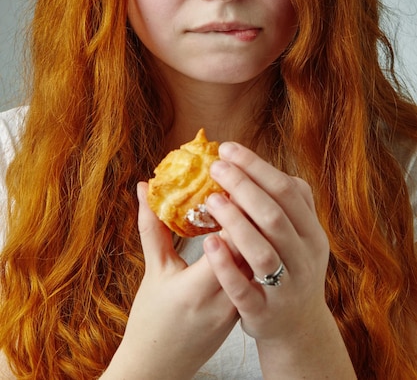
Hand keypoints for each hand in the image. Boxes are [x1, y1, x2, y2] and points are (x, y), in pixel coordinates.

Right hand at [106, 182, 237, 379]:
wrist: (159, 369)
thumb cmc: (151, 320)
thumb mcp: (153, 271)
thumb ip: (152, 227)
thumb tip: (144, 187)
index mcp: (197, 288)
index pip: (229, 241)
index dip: (234, 208)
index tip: (231, 179)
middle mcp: (224, 299)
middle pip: (250, 248)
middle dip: (250, 212)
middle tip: (247, 181)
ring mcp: (237, 307)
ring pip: (257, 260)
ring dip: (256, 230)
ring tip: (253, 200)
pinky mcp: (243, 310)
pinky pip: (254, 272)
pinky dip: (254, 248)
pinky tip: (252, 229)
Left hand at [202, 142, 356, 378]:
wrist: (299, 330)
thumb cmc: (291, 269)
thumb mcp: (301, 236)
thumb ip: (288, 203)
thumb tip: (260, 165)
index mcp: (312, 234)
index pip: (287, 191)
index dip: (256, 167)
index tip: (227, 149)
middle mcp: (304, 259)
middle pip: (274, 216)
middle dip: (243, 187)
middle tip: (214, 167)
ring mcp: (286, 288)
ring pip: (262, 252)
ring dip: (236, 222)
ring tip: (210, 200)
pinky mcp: (264, 313)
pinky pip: (244, 289)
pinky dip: (226, 265)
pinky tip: (209, 243)